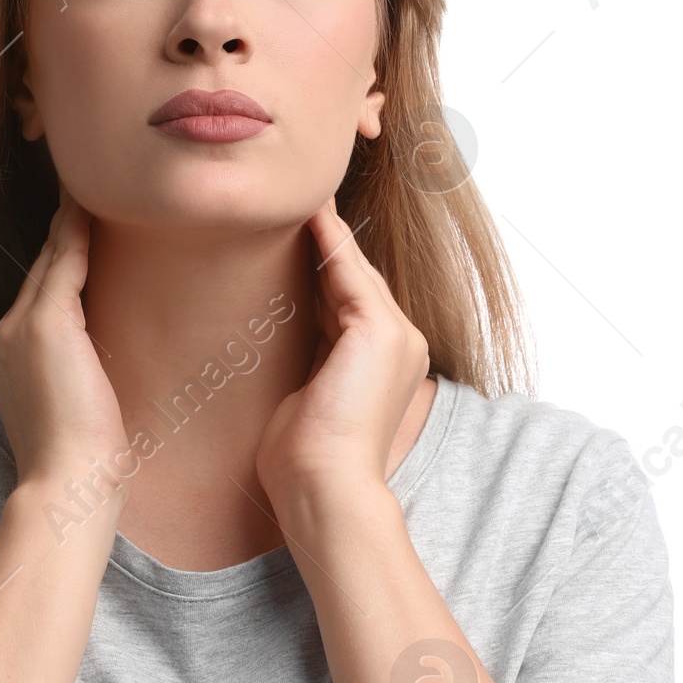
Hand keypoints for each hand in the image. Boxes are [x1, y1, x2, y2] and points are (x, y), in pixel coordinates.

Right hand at [0, 185, 130, 499]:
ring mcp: (18, 327)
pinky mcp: (43, 323)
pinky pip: (65, 262)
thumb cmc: (83, 463)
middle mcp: (3, 336)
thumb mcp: (76, 409)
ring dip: (69, 225)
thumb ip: (78, 376)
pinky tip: (90, 204)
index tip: (77, 239)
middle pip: (40, 273)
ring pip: (51, 262)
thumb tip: (103, 367)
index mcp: (9, 359)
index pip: (39, 299)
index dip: (58, 266)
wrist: (68, 484)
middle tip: (84, 192)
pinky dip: (77, 231)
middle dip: (61, 237)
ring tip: (90, 189)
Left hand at [254, 198, 429, 521]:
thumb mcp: (307, 397)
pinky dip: (329, 242)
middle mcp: (401, 345)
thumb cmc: (304, 462)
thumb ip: (309, 361)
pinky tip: (308, 214)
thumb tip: (281, 337)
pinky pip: (348, 273)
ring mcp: (397, 337)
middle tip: (294, 198)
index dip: (323, 266)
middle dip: (326, 240)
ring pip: (354, 270)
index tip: (295, 234)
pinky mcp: (381, 333)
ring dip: (326, 230)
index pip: (350, 301)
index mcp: (385, 363)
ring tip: (299, 193)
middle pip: (356, 279)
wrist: (324, 489)